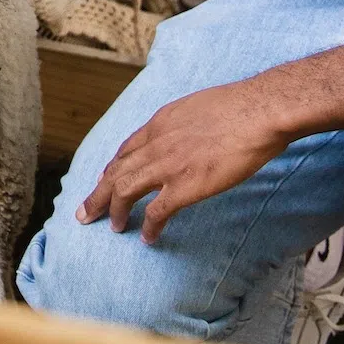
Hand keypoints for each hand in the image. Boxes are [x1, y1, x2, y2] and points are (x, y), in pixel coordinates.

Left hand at [75, 78, 295, 243]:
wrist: (258, 111)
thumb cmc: (241, 106)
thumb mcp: (199, 106)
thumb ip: (185, 122)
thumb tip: (190, 132)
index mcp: (160, 122)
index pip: (126, 149)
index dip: (112, 167)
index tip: (103, 178)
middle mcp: (156, 143)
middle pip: (116, 172)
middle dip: (97, 194)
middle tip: (85, 213)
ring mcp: (167, 165)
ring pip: (125, 191)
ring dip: (114, 211)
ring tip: (112, 227)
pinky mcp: (185, 186)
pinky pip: (156, 212)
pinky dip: (149, 226)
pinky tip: (147, 238)